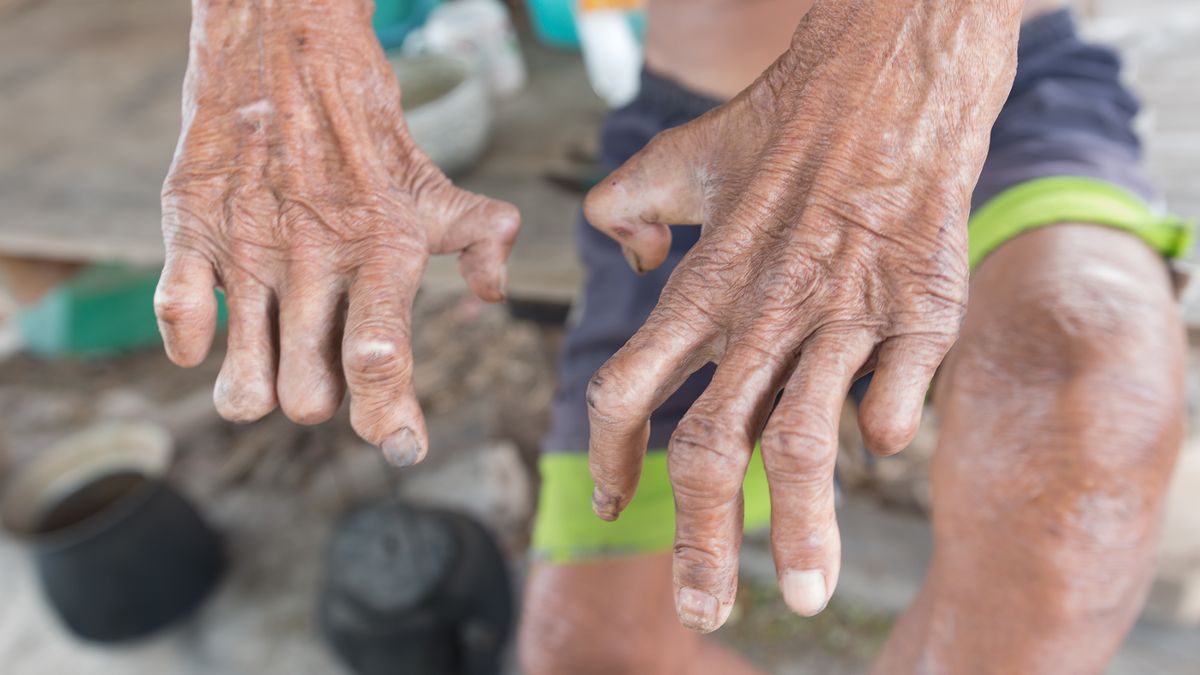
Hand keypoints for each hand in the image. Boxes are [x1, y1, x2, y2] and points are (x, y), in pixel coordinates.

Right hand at [156, 0, 517, 464]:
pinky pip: (177, 315)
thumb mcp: (432, 184)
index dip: (391, 418)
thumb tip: (494, 292)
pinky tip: (213, 330)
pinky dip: (192, 343)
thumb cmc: (366, 131)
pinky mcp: (189, 224)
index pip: (384, 359)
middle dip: (320, 401)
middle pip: (310, 392)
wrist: (286, 45)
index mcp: (384, 250)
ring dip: (256, 390)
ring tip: (267, 369)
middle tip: (322, 374)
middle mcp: (316, 256)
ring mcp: (247, 244)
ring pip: (243, 379)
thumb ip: (477, 238)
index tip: (402, 451)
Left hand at [583, 0, 1021, 630]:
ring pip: (805, 445)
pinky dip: (883, 431)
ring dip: (802, 533)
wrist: (895, 71)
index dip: (616, 458)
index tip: (621, 509)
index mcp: (703, 284)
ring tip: (809, 595)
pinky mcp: (918, 313)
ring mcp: (842, 316)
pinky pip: (895, 398)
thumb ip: (628, 205)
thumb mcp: (684, 154)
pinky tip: (879, 444)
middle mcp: (763, 313)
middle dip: (699, 542)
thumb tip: (628, 264)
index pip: (632, 389)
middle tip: (703, 613)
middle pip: (711, 448)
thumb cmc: (787, 119)